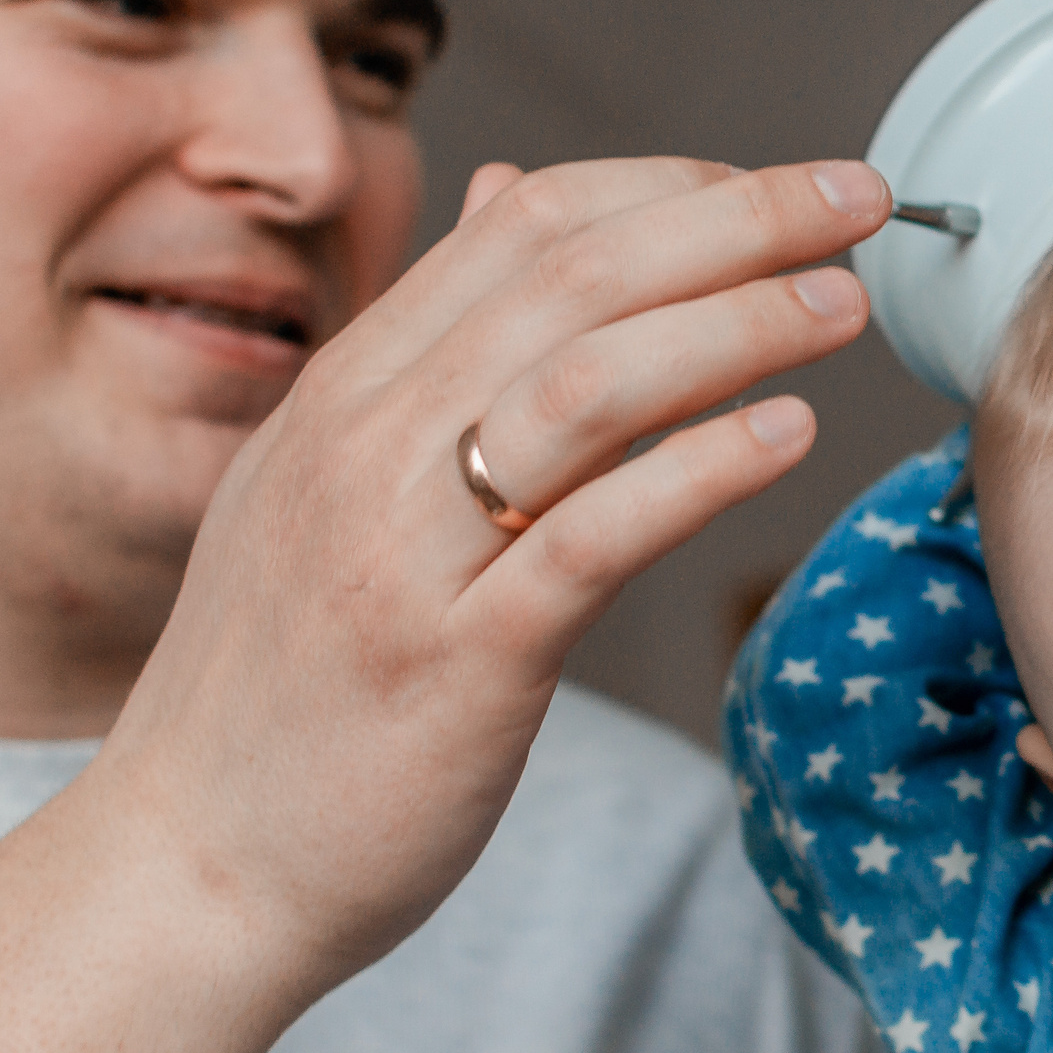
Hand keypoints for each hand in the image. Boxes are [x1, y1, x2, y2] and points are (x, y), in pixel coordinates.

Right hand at [92, 155, 889, 993]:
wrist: (190, 867)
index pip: (526, 228)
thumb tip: (506, 193)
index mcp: (348, 389)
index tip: (781, 186)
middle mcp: (367, 445)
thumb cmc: (284, 681)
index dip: (669, 184)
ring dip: (734, 325)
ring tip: (844, 304)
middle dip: (735, 221)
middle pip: (574, 279)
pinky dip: (699, 469)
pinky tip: (786, 433)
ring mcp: (405, 550)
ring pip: (587, 385)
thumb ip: (428, 341)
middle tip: (861, 202)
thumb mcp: (323, 475)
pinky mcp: (454, 662)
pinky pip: (591, 538)